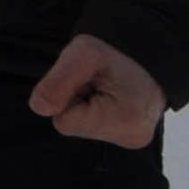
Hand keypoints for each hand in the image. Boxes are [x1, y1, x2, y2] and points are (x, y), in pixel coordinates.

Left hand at [29, 35, 165, 147]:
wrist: (149, 48)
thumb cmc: (117, 49)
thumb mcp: (83, 53)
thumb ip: (58, 81)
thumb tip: (39, 108)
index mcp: (123, 120)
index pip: (64, 121)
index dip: (65, 96)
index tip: (86, 79)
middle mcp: (132, 138)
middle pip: (73, 126)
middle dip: (76, 101)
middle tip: (98, 81)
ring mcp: (133, 140)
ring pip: (82, 126)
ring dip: (86, 105)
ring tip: (106, 86)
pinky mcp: (131, 137)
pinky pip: (95, 126)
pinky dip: (96, 111)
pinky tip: (111, 96)